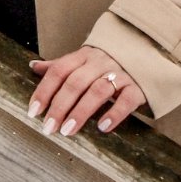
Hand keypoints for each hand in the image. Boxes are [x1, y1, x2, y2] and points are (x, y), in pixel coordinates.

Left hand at [28, 45, 145, 137]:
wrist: (148, 50)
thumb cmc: (108, 61)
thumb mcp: (84, 59)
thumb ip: (60, 65)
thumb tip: (32, 67)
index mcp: (84, 56)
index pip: (59, 70)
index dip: (44, 91)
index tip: (33, 112)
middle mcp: (100, 62)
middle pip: (76, 82)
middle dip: (59, 106)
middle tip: (49, 128)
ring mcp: (121, 74)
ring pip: (98, 91)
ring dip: (81, 112)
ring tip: (68, 131)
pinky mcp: (138, 87)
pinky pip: (126, 100)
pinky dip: (114, 113)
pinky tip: (103, 127)